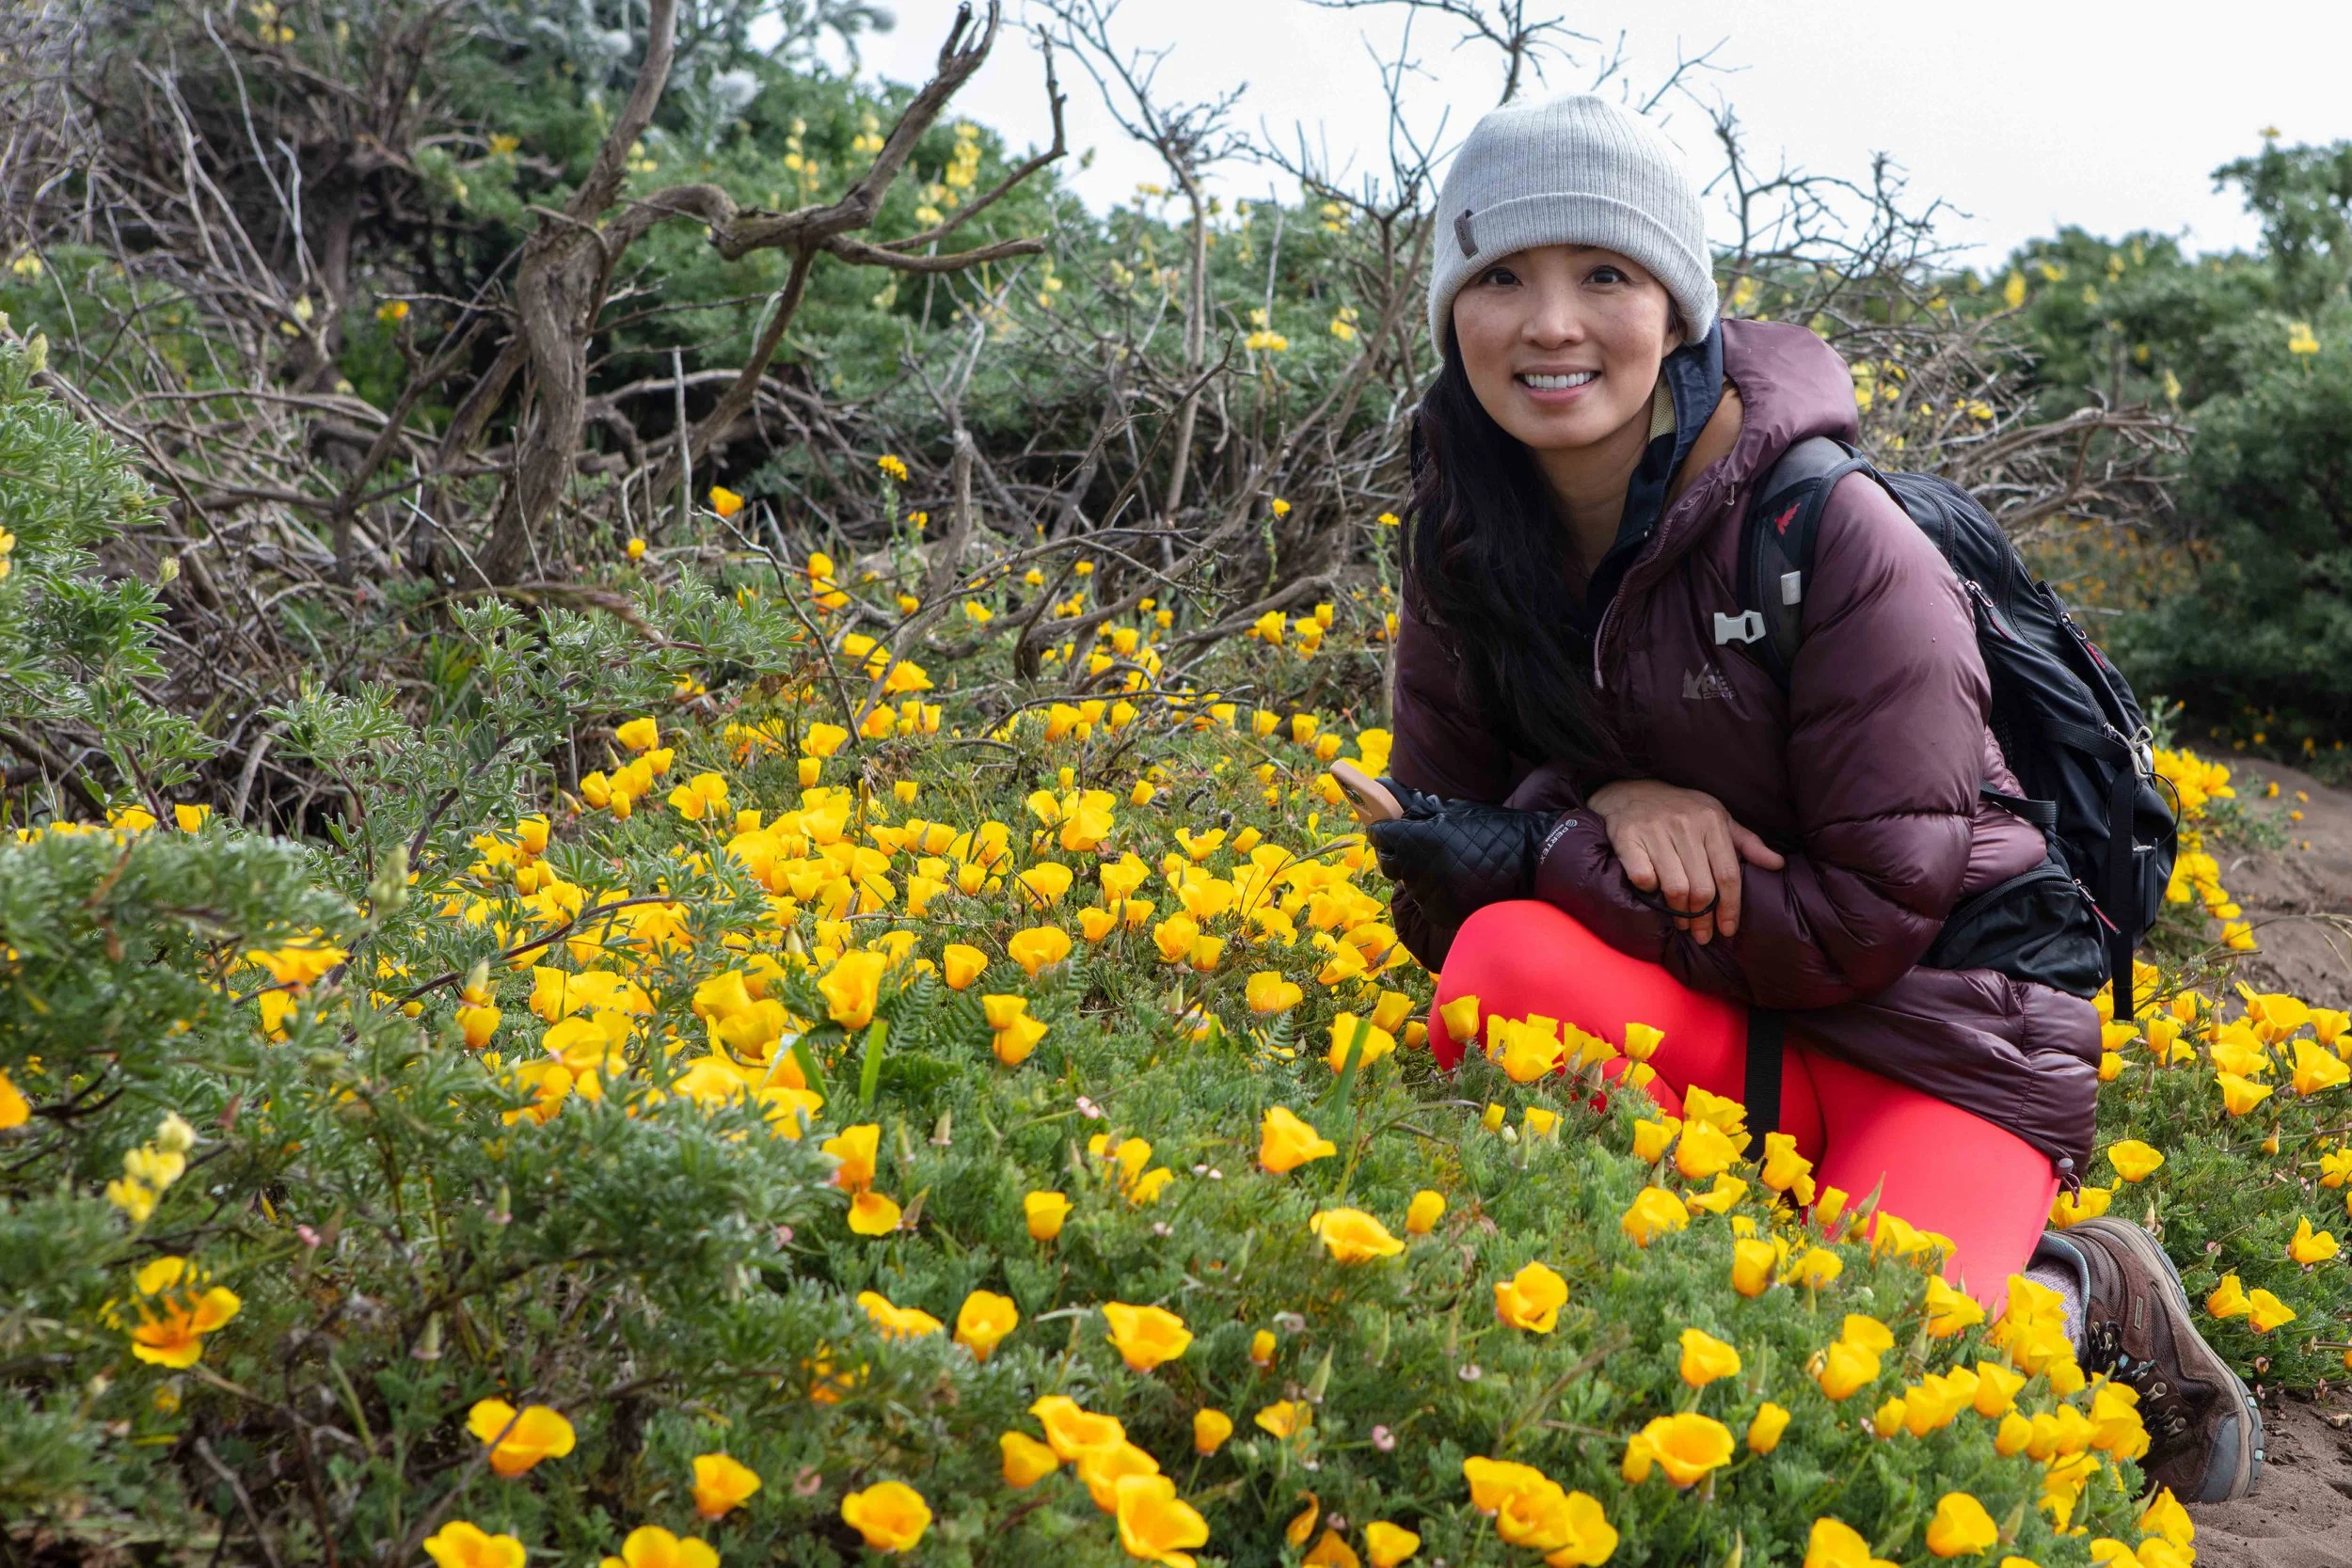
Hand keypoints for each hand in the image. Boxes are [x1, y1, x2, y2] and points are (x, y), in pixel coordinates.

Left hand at [1364, 798, 1554, 934]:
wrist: (1532, 863)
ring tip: (1448, 863)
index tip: (1391, 828)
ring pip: (1408, 884)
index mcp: (1418, 840)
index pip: (1381, 836)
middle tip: (1420, 845)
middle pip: (1390, 863)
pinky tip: (1456, 881)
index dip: (1384, 831)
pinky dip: (1434, 893)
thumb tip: (1384, 788)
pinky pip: (1426, 902)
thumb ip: (1416, 807)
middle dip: (1399, 852)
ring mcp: (1430, 896)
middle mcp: (1419, 871)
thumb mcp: (1454, 811)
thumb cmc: (1494, 829)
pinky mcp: (1442, 914)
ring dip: (1419, 874)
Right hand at [1584, 779, 1785, 944]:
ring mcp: (1655, 830)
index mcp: (1712, 821)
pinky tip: (1653, 893)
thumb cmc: (1681, 809)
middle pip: (1702, 887)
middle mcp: (1685, 824)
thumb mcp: (1717, 818)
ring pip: (1675, 887)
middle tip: (1701, 934)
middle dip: (1703, 918)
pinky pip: (1643, 877)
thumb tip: (1778, 864)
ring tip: (1681, 922)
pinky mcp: (1627, 837)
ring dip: (1678, 912)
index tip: (1727, 930)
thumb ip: (1747, 843)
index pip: (1728, 873)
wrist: (1631, 790)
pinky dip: (1649, 890)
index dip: (1730, 907)